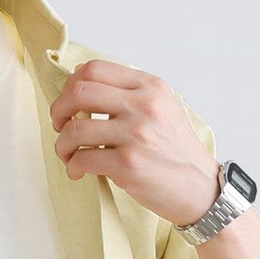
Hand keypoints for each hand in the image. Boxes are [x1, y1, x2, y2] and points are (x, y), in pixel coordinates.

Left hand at [49, 60, 220, 226]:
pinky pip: (82, 159)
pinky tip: (78, 171)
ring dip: (62, 144)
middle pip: (79, 92)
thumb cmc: (176, 152)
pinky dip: (72, 166)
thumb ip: (130, 95)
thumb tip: (82, 91)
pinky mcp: (127, 164)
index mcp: (150, 87)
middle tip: (59, 125)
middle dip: (58, 110)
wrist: (201, 189)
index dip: (71, 84)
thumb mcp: (163, 108)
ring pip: (75, 129)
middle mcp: (144, 106)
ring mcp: (136, 135)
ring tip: (68, 154)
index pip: (95, 69)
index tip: (68, 102)